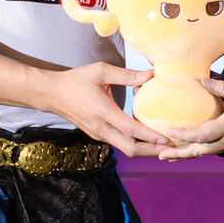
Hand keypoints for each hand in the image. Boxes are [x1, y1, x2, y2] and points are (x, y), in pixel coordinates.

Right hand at [36, 63, 169, 157]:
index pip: (130, 129)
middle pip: (130, 148)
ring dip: (144, 149)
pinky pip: (119, 143)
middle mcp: (101, 128)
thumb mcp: (100, 71)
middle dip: (151, 151)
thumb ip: (126, 74)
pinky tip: (146, 138)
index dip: (150, 136)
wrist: (52, 94)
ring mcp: (98, 134)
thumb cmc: (76, 80)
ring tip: (163, 146)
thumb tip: (149, 75)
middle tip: (171, 149)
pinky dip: (134, 143)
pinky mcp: (97, 135)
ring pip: (125, 148)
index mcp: (103, 112)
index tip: (166, 139)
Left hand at [156, 77, 223, 160]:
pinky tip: (194, 148)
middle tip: (160, 155)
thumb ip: (222, 87)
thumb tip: (202, 83)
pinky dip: (201, 150)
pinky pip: (216, 149)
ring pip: (208, 152)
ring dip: (188, 154)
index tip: (168, 132)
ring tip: (171, 156)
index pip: (203, 135)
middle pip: (201, 150)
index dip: (184, 135)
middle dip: (180, 154)